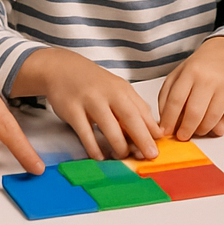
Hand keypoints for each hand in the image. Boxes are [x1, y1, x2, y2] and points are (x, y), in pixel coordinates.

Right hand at [29, 48, 161, 159]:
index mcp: (122, 89)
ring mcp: (90, 101)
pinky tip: (100, 157)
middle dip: (143, 139)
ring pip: (109, 127)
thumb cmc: (93, 82)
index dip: (152, 129)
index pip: (142, 111)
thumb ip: (133, 106)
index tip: (161, 145)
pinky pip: (85, 132)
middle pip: (130, 118)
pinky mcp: (72, 110)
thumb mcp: (116, 89)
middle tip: (151, 155)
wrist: (62, 68)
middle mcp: (108, 93)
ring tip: (123, 157)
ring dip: (119, 145)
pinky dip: (94, 147)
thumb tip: (152, 129)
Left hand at [158, 37, 223, 139]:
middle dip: (186, 130)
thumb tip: (166, 122)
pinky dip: (219, 128)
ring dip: (202, 130)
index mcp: (191, 71)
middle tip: (182, 136)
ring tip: (197, 130)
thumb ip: (167, 96)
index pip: (176, 101)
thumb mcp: (179, 74)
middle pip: (194, 113)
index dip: (169, 120)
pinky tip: (213, 126)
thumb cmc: (200, 67)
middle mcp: (209, 79)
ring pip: (212, 119)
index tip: (165, 132)